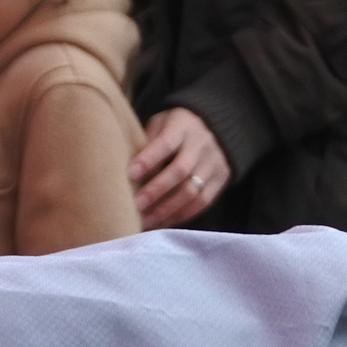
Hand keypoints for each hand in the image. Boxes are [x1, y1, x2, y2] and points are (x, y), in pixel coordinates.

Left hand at [130, 107, 229, 228]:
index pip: (166, 143)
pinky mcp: (220, 181)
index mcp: (183, 126)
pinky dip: (180, 216)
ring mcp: (214, 164)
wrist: (213, 130)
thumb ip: (146, 142)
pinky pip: (201, 203)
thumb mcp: (160, 124)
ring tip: (146, 221)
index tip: (130, 174)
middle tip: (136, 205)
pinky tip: (162, 222)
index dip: (148, 159)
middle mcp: (202, 144)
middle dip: (156, 190)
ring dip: (167, 210)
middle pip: (180, 171)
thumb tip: (126, 172)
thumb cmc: (174, 129)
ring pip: (192, 192)